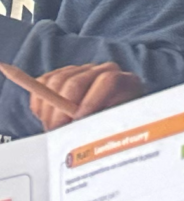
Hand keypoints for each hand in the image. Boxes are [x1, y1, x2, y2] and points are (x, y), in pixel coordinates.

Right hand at [2, 61, 141, 129]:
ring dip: (48, 108)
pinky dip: (40, 102)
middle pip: (76, 80)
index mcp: (126, 82)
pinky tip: (45, 118)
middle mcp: (105, 70)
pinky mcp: (63, 74)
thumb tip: (81, 128)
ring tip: (51, 129)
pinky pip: (43, 82)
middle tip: (55, 129)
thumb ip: (101, 126)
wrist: (106, 124)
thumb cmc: (113, 130)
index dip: (90, 100)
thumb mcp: (114, 129)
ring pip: (56, 81)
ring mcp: (83, 70)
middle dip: (61, 108)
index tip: (78, 119)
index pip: (107, 80)